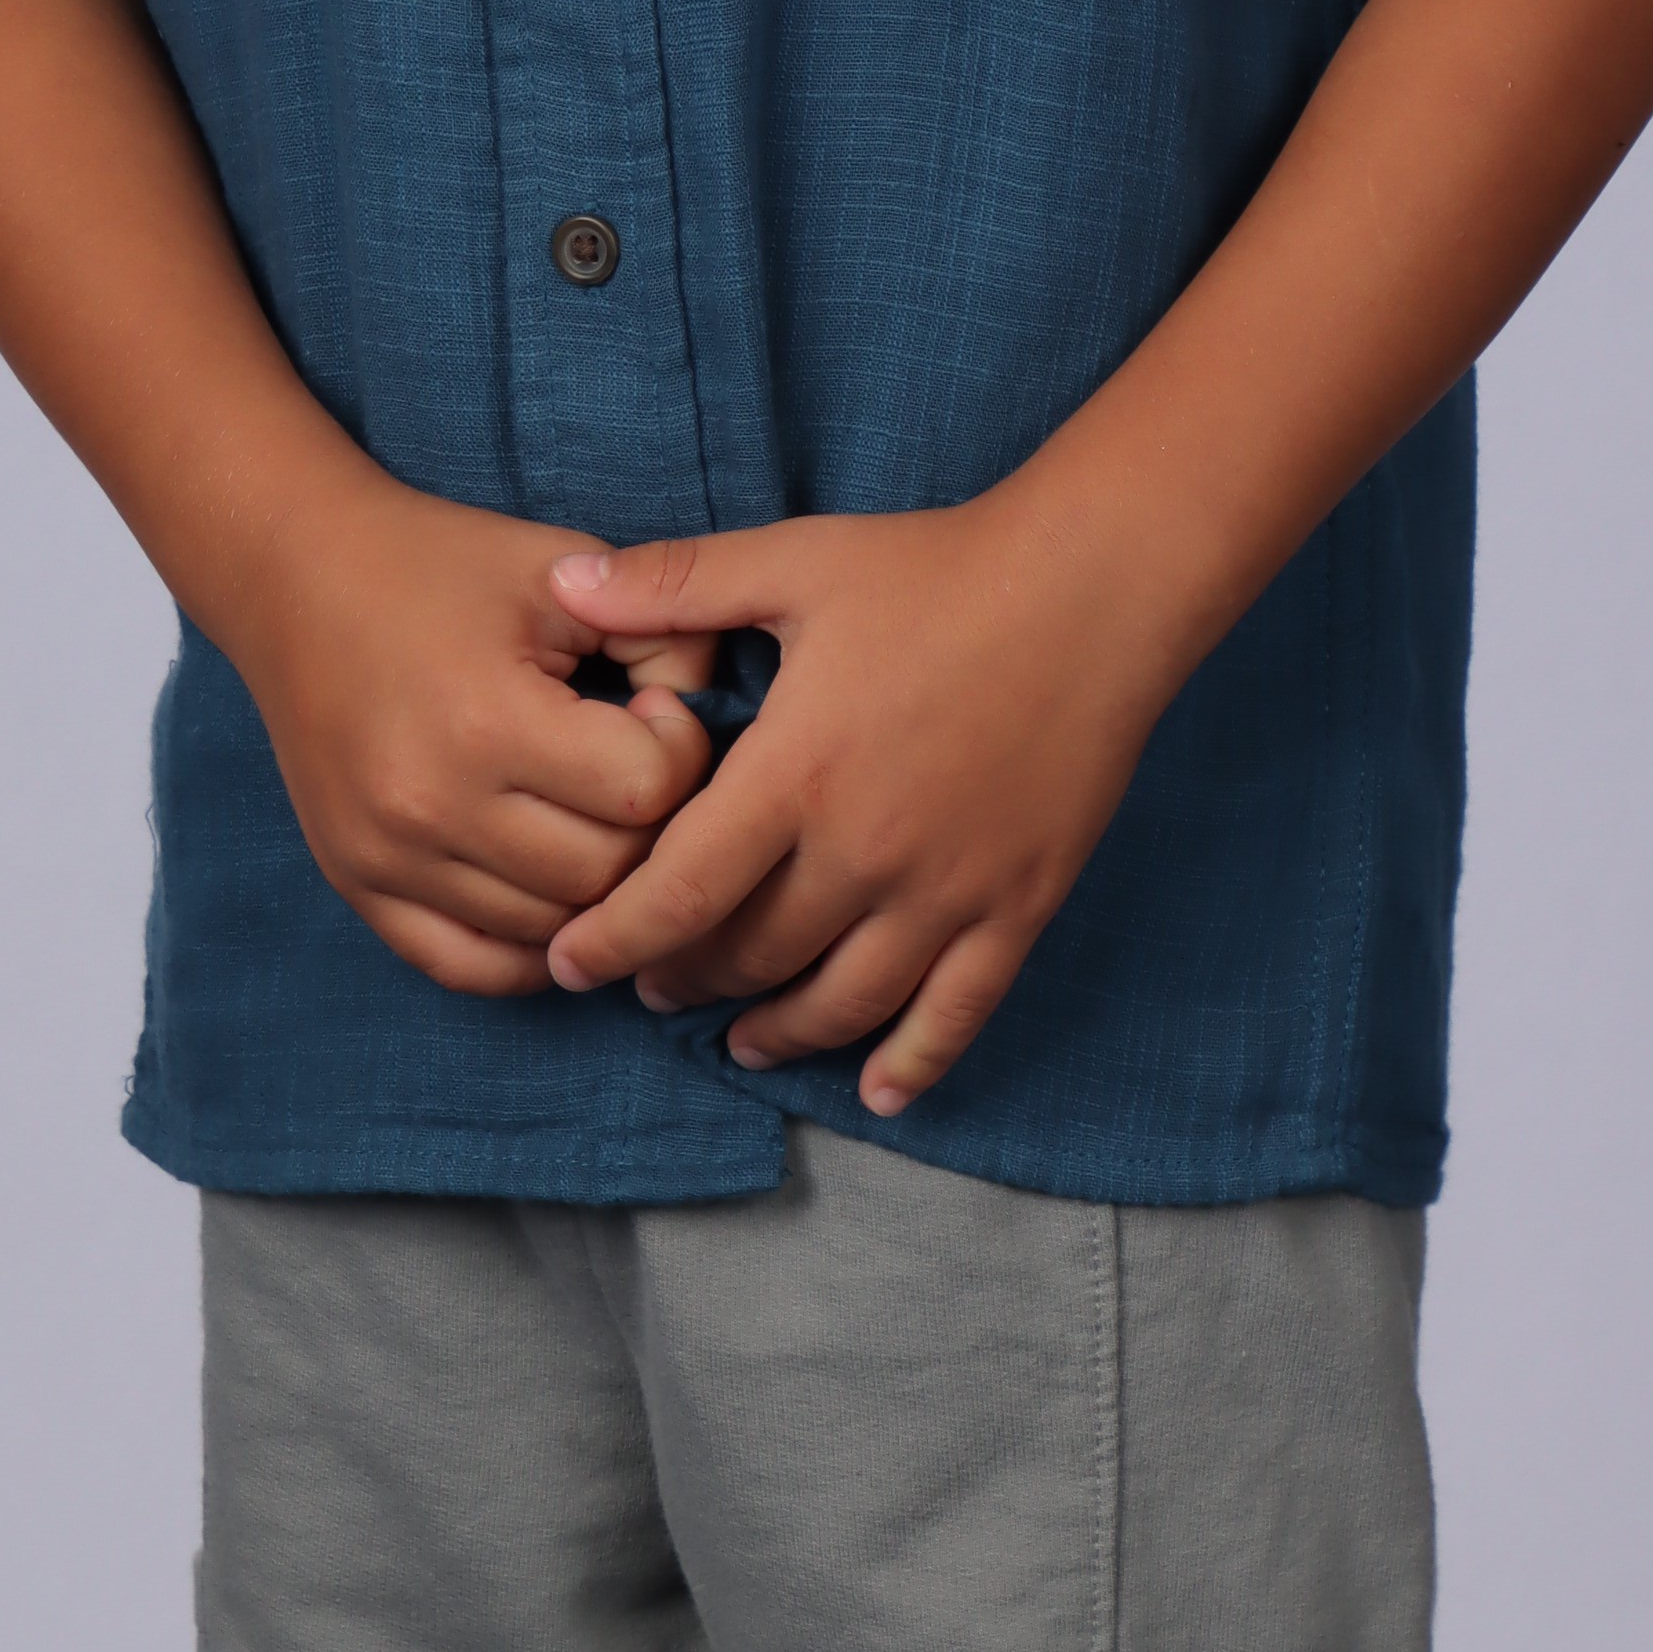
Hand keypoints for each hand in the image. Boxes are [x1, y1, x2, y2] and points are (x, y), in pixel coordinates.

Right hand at [229, 477, 714, 997]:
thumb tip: (716, 715)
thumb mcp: (561, 572)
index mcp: (488, 718)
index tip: (656, 705)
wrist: (297, 575)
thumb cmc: (443, 564)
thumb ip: (664, 634)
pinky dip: (533, 947)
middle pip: (606, 875)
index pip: (644, 790)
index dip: (681, 746)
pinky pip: (475, 968)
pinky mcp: (360, 885)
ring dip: (598, 888)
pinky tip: (552, 888)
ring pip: (553, 934)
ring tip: (594, 814)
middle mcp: (433, 805)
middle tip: (637, 768)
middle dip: (651, 826)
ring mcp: (388, 859)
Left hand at [543, 476, 1179, 1113]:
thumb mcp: (794, 561)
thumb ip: (673, 583)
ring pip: (843, 1001)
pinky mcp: (1019, 904)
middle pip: (752, 955)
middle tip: (650, 986)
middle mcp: (865, 851)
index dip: (614, 939)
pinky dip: (912, 1062)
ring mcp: (947, 889)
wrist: (1090, 588)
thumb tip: (562, 584)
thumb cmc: (935, 568)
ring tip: (740, 1039)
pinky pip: (957, 1011)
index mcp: (797, 772)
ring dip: (780, 1030)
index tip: (568, 964)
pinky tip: (878, 1089)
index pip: (678, 892)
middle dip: (686, 980)